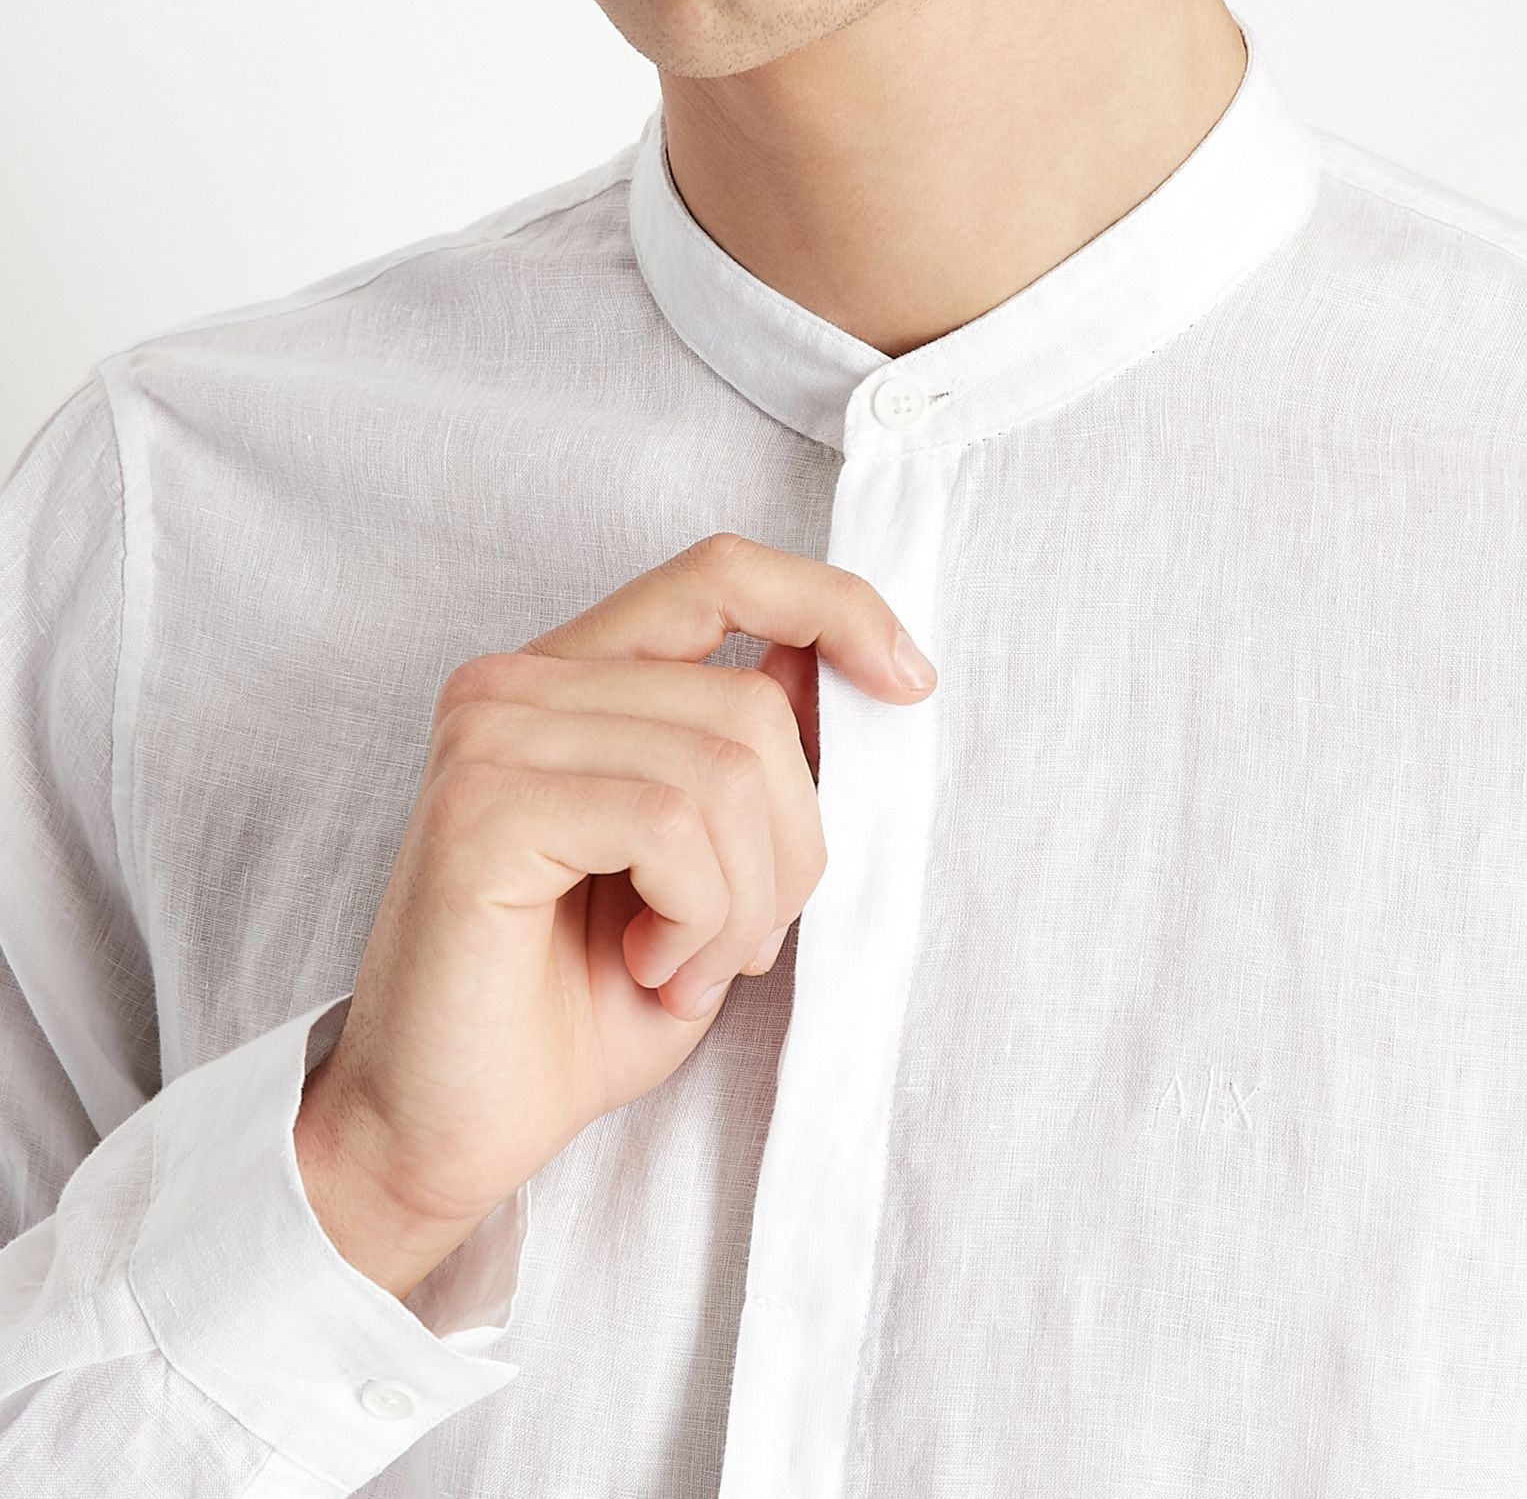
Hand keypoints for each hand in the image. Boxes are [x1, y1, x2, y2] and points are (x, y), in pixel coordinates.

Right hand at [292, 533, 936, 1294]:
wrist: (437, 1133)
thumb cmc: (569, 1011)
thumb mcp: (707, 872)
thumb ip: (750, 763)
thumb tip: (837, 668)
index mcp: (569, 678)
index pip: (719, 573)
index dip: (832, 606)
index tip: (908, 682)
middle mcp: (517, 682)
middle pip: (753, 700)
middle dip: (792, 844)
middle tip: (737, 944)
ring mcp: (491, 733)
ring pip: (725, 768)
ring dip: (743, 901)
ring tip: (682, 966)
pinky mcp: (481, 806)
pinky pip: (669, 826)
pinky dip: (698, 918)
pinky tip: (648, 968)